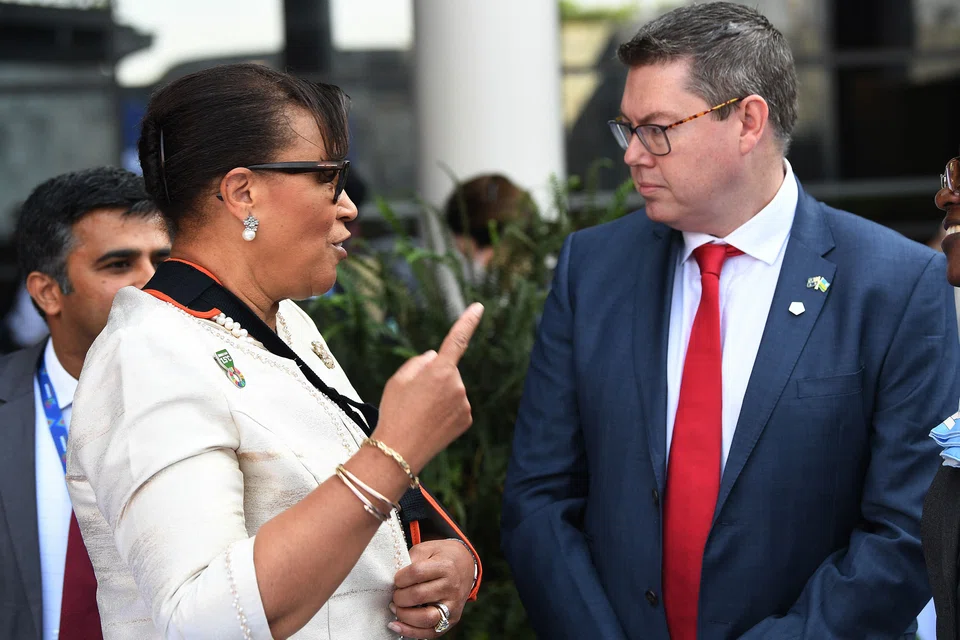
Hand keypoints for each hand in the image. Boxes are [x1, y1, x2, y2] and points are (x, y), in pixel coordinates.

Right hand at [374, 303, 483, 472]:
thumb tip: (436, 356)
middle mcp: (457, 385)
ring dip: (440, 396)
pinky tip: (431, 422)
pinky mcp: (467, 419)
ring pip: (452, 390)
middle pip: (447, 371)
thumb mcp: (398, 379)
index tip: (478, 307)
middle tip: (414, 398)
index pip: (457, 339)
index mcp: (439, 370)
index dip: (468, 322)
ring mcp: (464, 403)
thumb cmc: (395, 412)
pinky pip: (456, 406)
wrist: (399, 451)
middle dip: (434, 378)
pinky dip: (446, 411)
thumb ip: (420, 362)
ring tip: (420, 413)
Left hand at [387, 540, 475, 637]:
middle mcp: (451, 587)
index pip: (416, 573)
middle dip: (399, 597)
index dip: (400, 578)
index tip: (396, 579)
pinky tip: (396, 625)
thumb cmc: (442, 557)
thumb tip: (394, 580)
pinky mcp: (452, 620)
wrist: (466, 566)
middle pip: (418, 596)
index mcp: (445, 566)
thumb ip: (411, 560)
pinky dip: (410, 631)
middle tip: (395, 594)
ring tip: (395, 608)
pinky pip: (430, 632)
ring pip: (424, 618)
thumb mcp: (427, 549)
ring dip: (403, 615)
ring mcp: (452, 605)